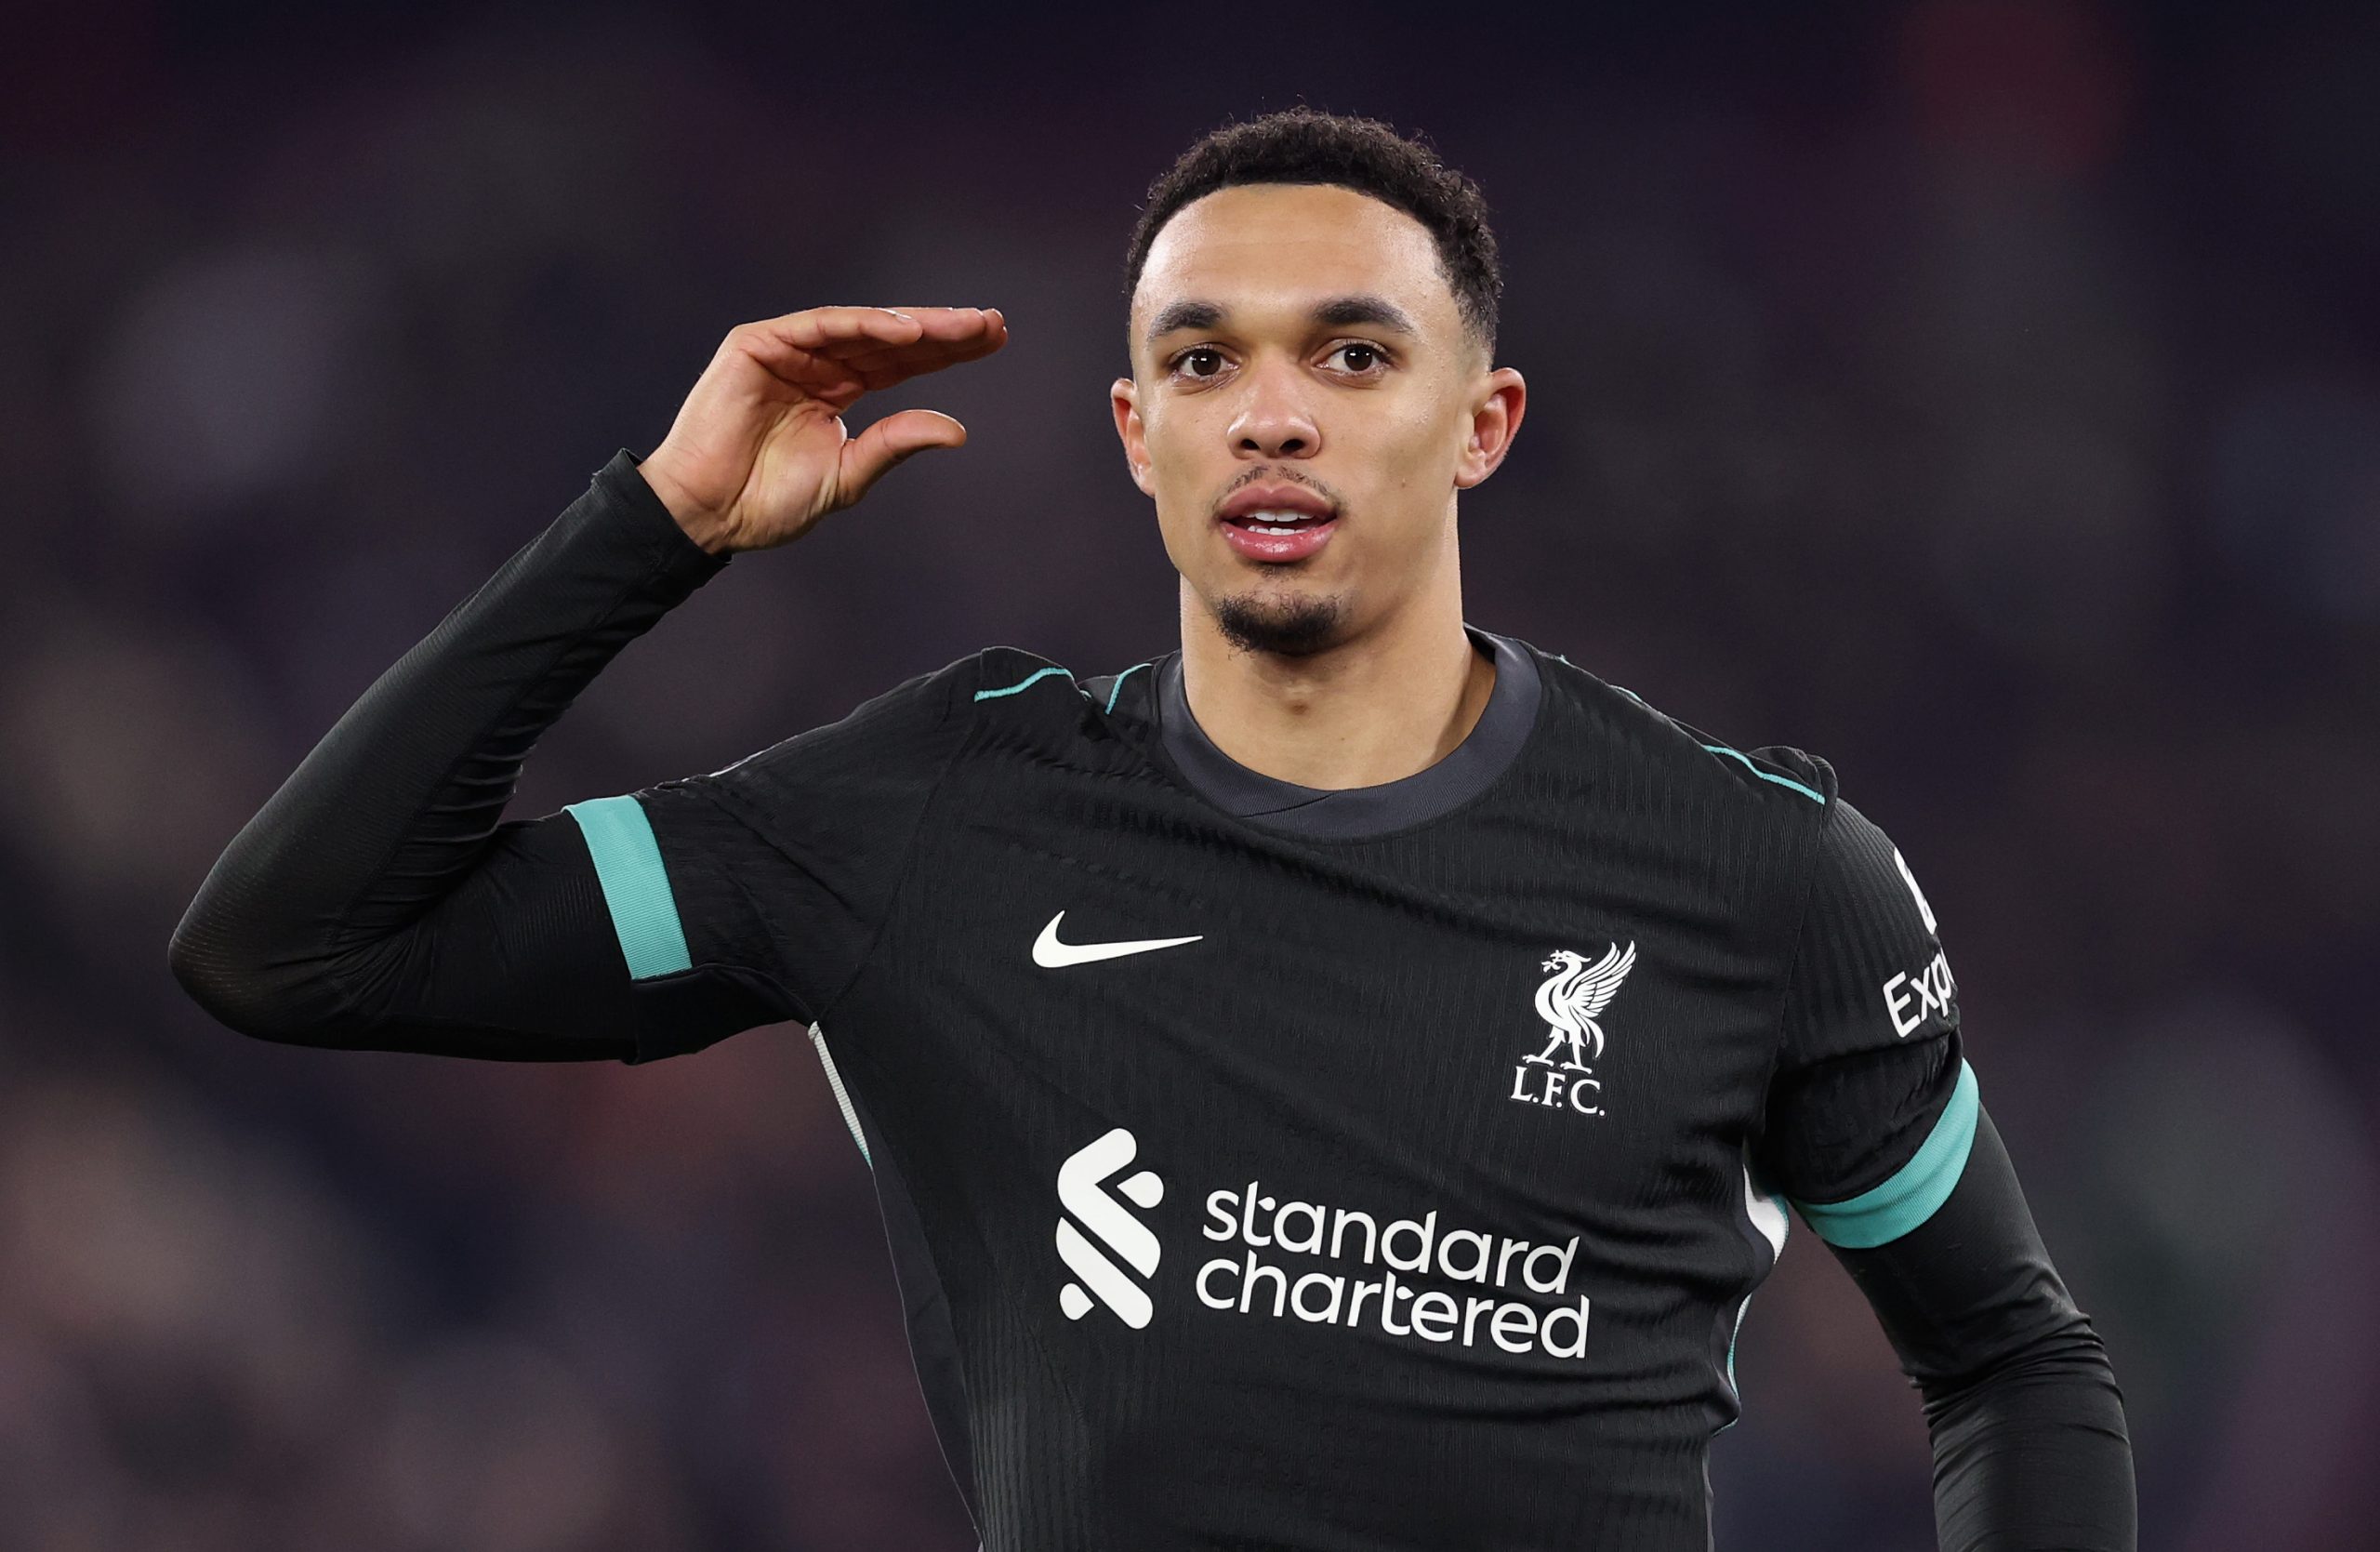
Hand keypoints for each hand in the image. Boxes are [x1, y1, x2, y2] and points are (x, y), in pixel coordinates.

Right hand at [636, 306, 1007, 553]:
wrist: (709, 513)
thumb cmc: (768, 502)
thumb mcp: (847, 474)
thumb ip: (895, 445)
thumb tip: (958, 430)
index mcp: (839, 391)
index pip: (903, 363)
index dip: (948, 352)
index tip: (996, 340)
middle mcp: (818, 364)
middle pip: (892, 340)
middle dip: (943, 331)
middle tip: (992, 323)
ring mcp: (789, 350)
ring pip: (863, 327)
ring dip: (914, 324)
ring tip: (961, 326)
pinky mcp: (759, 344)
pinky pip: (820, 326)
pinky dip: (863, 324)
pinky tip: (907, 331)